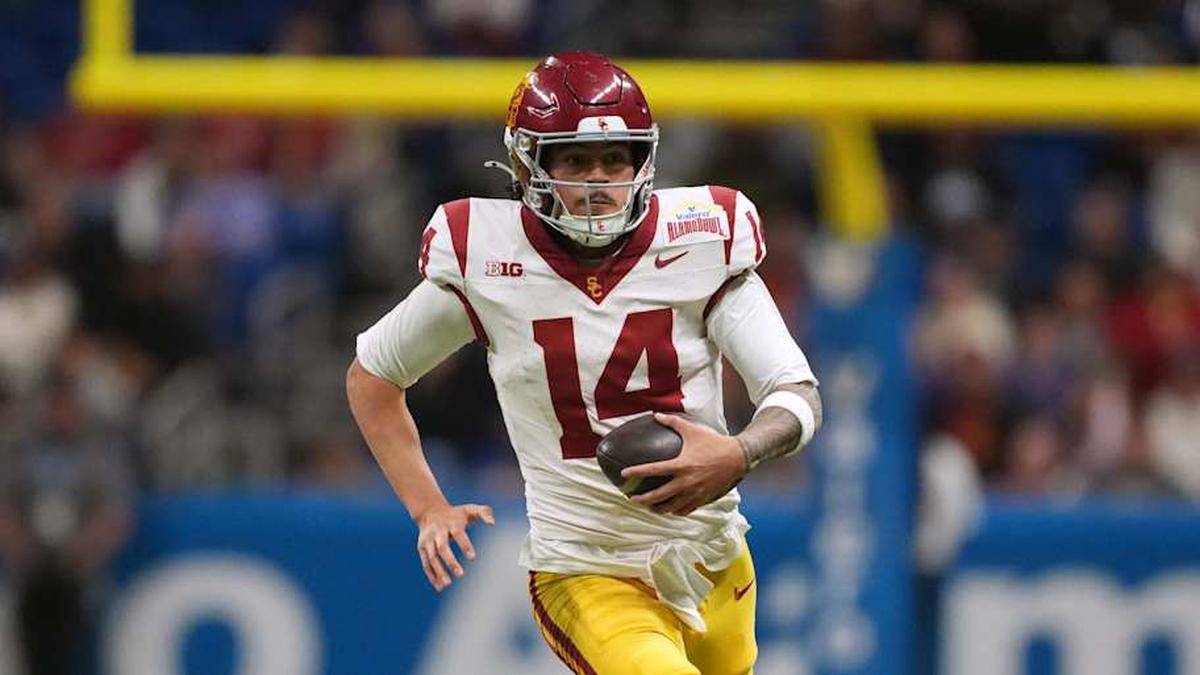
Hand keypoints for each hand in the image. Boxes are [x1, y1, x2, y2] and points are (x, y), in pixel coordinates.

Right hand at [415, 502, 494, 591]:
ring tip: (448, 584)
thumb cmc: (456, 514)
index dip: (465, 545)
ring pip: (432, 557)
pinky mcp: (422, 548)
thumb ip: (485, 513)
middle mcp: (438, 532)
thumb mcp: (470, 509)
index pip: (457, 534)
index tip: (473, 557)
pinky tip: (439, 587)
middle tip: (461, 574)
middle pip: (442, 547)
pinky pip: (426, 563)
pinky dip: (431, 575)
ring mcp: (428, 541)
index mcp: (451, 523)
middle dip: (450, 561)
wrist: (430, 511)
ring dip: (439, 571)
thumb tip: (492, 524)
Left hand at [621, 413, 747, 515]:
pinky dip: (676, 510)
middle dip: (643, 499)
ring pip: (671, 507)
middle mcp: (686, 482)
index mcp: (681, 465)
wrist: (738, 457)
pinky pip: (686, 509)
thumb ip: (673, 422)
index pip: (653, 470)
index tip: (624, 474)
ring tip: (650, 507)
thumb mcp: (693, 430)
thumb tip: (656, 415)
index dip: (636, 472)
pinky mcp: (703, 499)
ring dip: (658, 508)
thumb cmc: (714, 443)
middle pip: (659, 495)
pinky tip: (671, 509)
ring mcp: (695, 492)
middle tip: (632, 499)